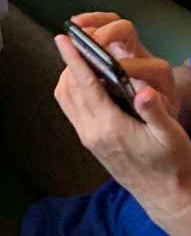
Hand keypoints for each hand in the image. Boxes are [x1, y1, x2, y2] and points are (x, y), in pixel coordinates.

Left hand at [53, 33, 190, 223]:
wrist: (165, 196)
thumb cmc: (172, 165)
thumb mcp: (171, 136)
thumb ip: (155, 112)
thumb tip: (144, 90)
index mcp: (110, 127)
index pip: (85, 85)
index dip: (73, 59)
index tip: (64, 39)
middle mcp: (91, 132)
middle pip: (69, 88)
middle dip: (69, 63)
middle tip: (77, 43)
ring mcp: (87, 138)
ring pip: (65, 99)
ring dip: (68, 77)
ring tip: (80, 60)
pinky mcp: (88, 142)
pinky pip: (70, 110)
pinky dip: (71, 91)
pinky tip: (85, 84)